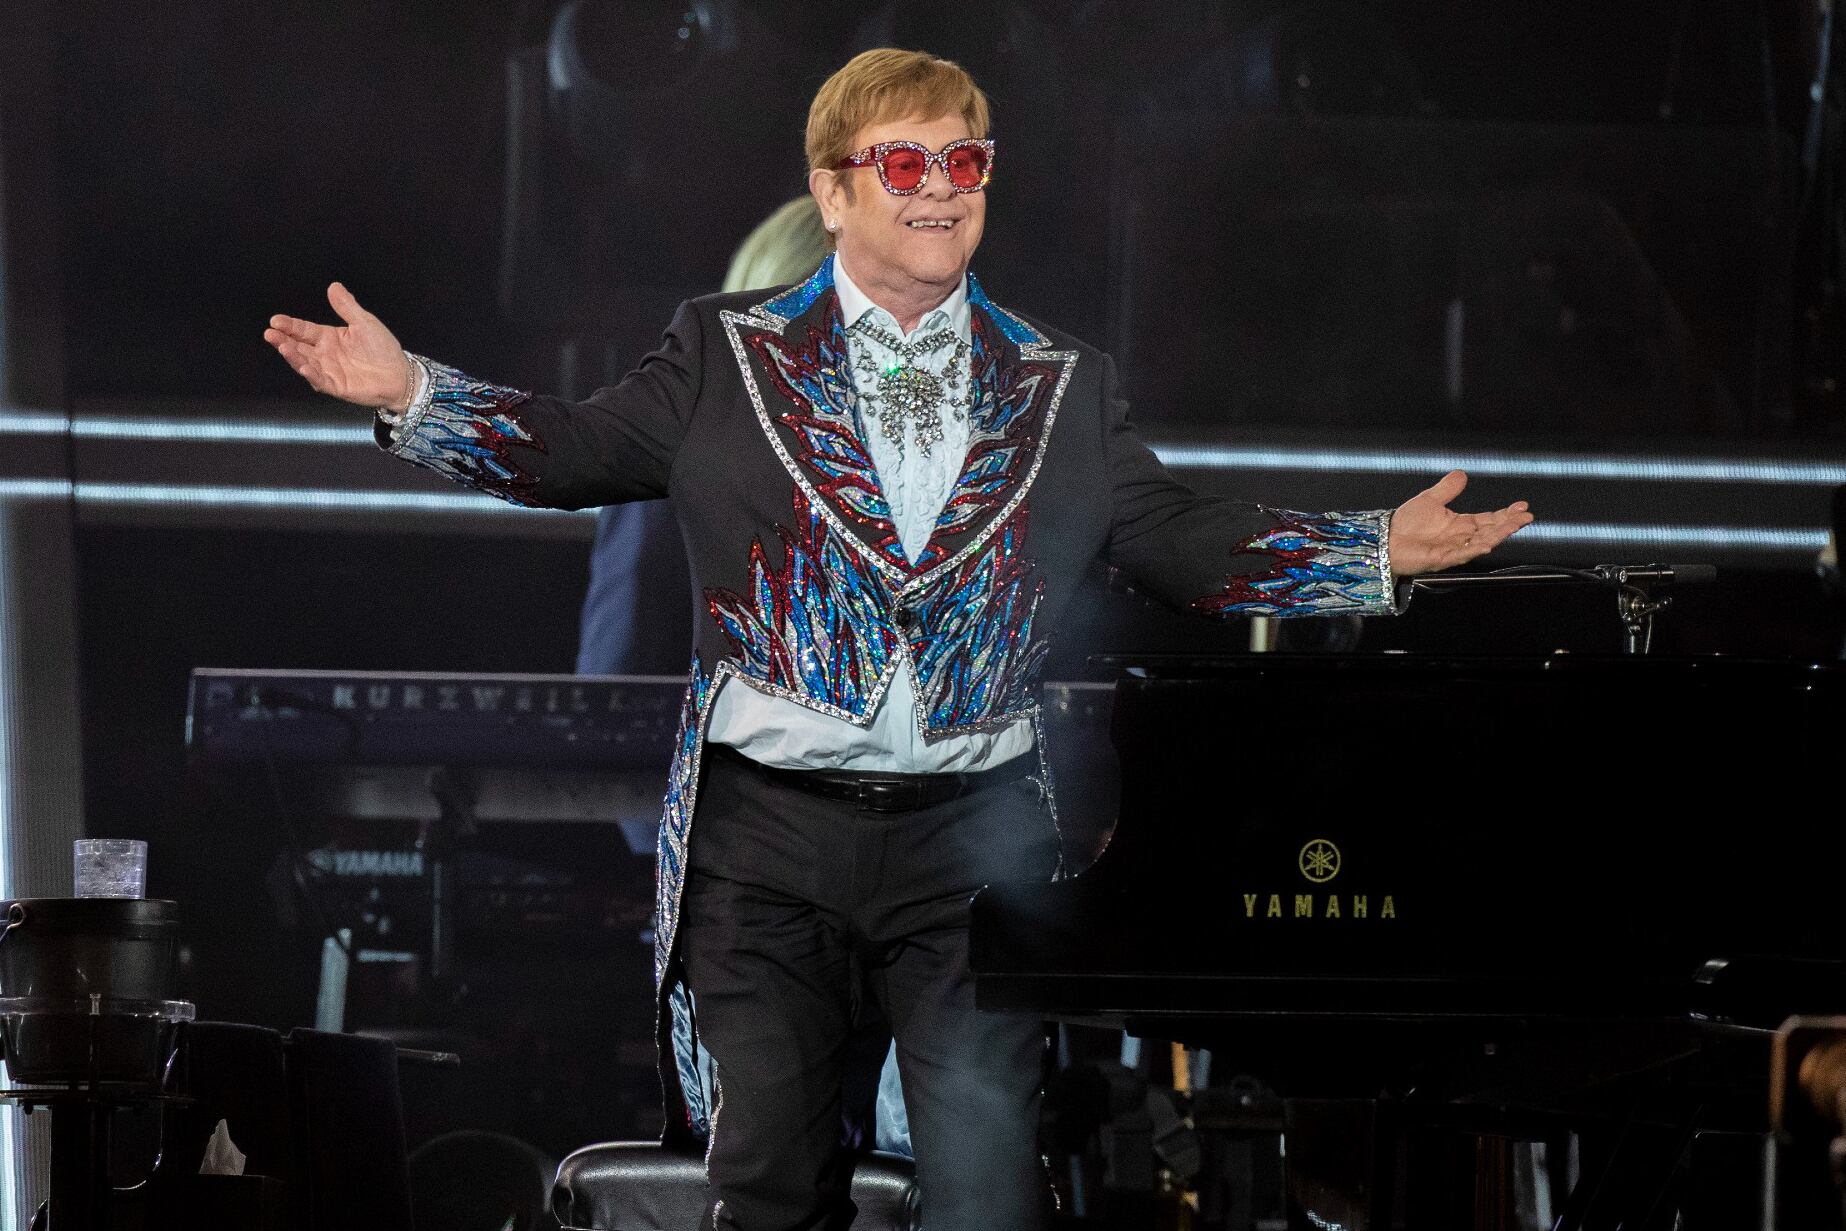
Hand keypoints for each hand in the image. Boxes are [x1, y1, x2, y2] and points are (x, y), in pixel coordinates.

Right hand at [263, 282, 410, 408]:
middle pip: (299, 347)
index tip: (275, 320)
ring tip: (282, 347)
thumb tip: (334, 287)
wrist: (400, 373)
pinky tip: (303, 366)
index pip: (304, 330)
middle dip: (283, 340)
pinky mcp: (337, 386)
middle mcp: (324, 354)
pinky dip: (311, 374)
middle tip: (270, 334)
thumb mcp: (364, 322)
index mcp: (329, 338)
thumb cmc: (382, 348)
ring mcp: (329, 371)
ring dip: (293, 356)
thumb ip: (347, 307)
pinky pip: (320, 380)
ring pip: (305, 363)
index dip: (289, 325)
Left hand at [1389, 470, 1533, 576]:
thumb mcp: (1429, 500)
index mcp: (1460, 524)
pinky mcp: (1441, 559)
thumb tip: (1462, 474)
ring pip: (1481, 542)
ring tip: (1515, 525)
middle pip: (1491, 531)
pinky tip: (1487, 543)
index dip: (1506, 514)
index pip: (1489, 519)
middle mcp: (1460, 538)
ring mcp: (1453, 549)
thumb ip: (1447, 489)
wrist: (1385, 539)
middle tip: (1526, 516)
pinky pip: (1461, 555)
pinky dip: (1474, 549)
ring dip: (1499, 535)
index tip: (1522, 506)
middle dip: (1509, 524)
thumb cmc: (1405, 523)